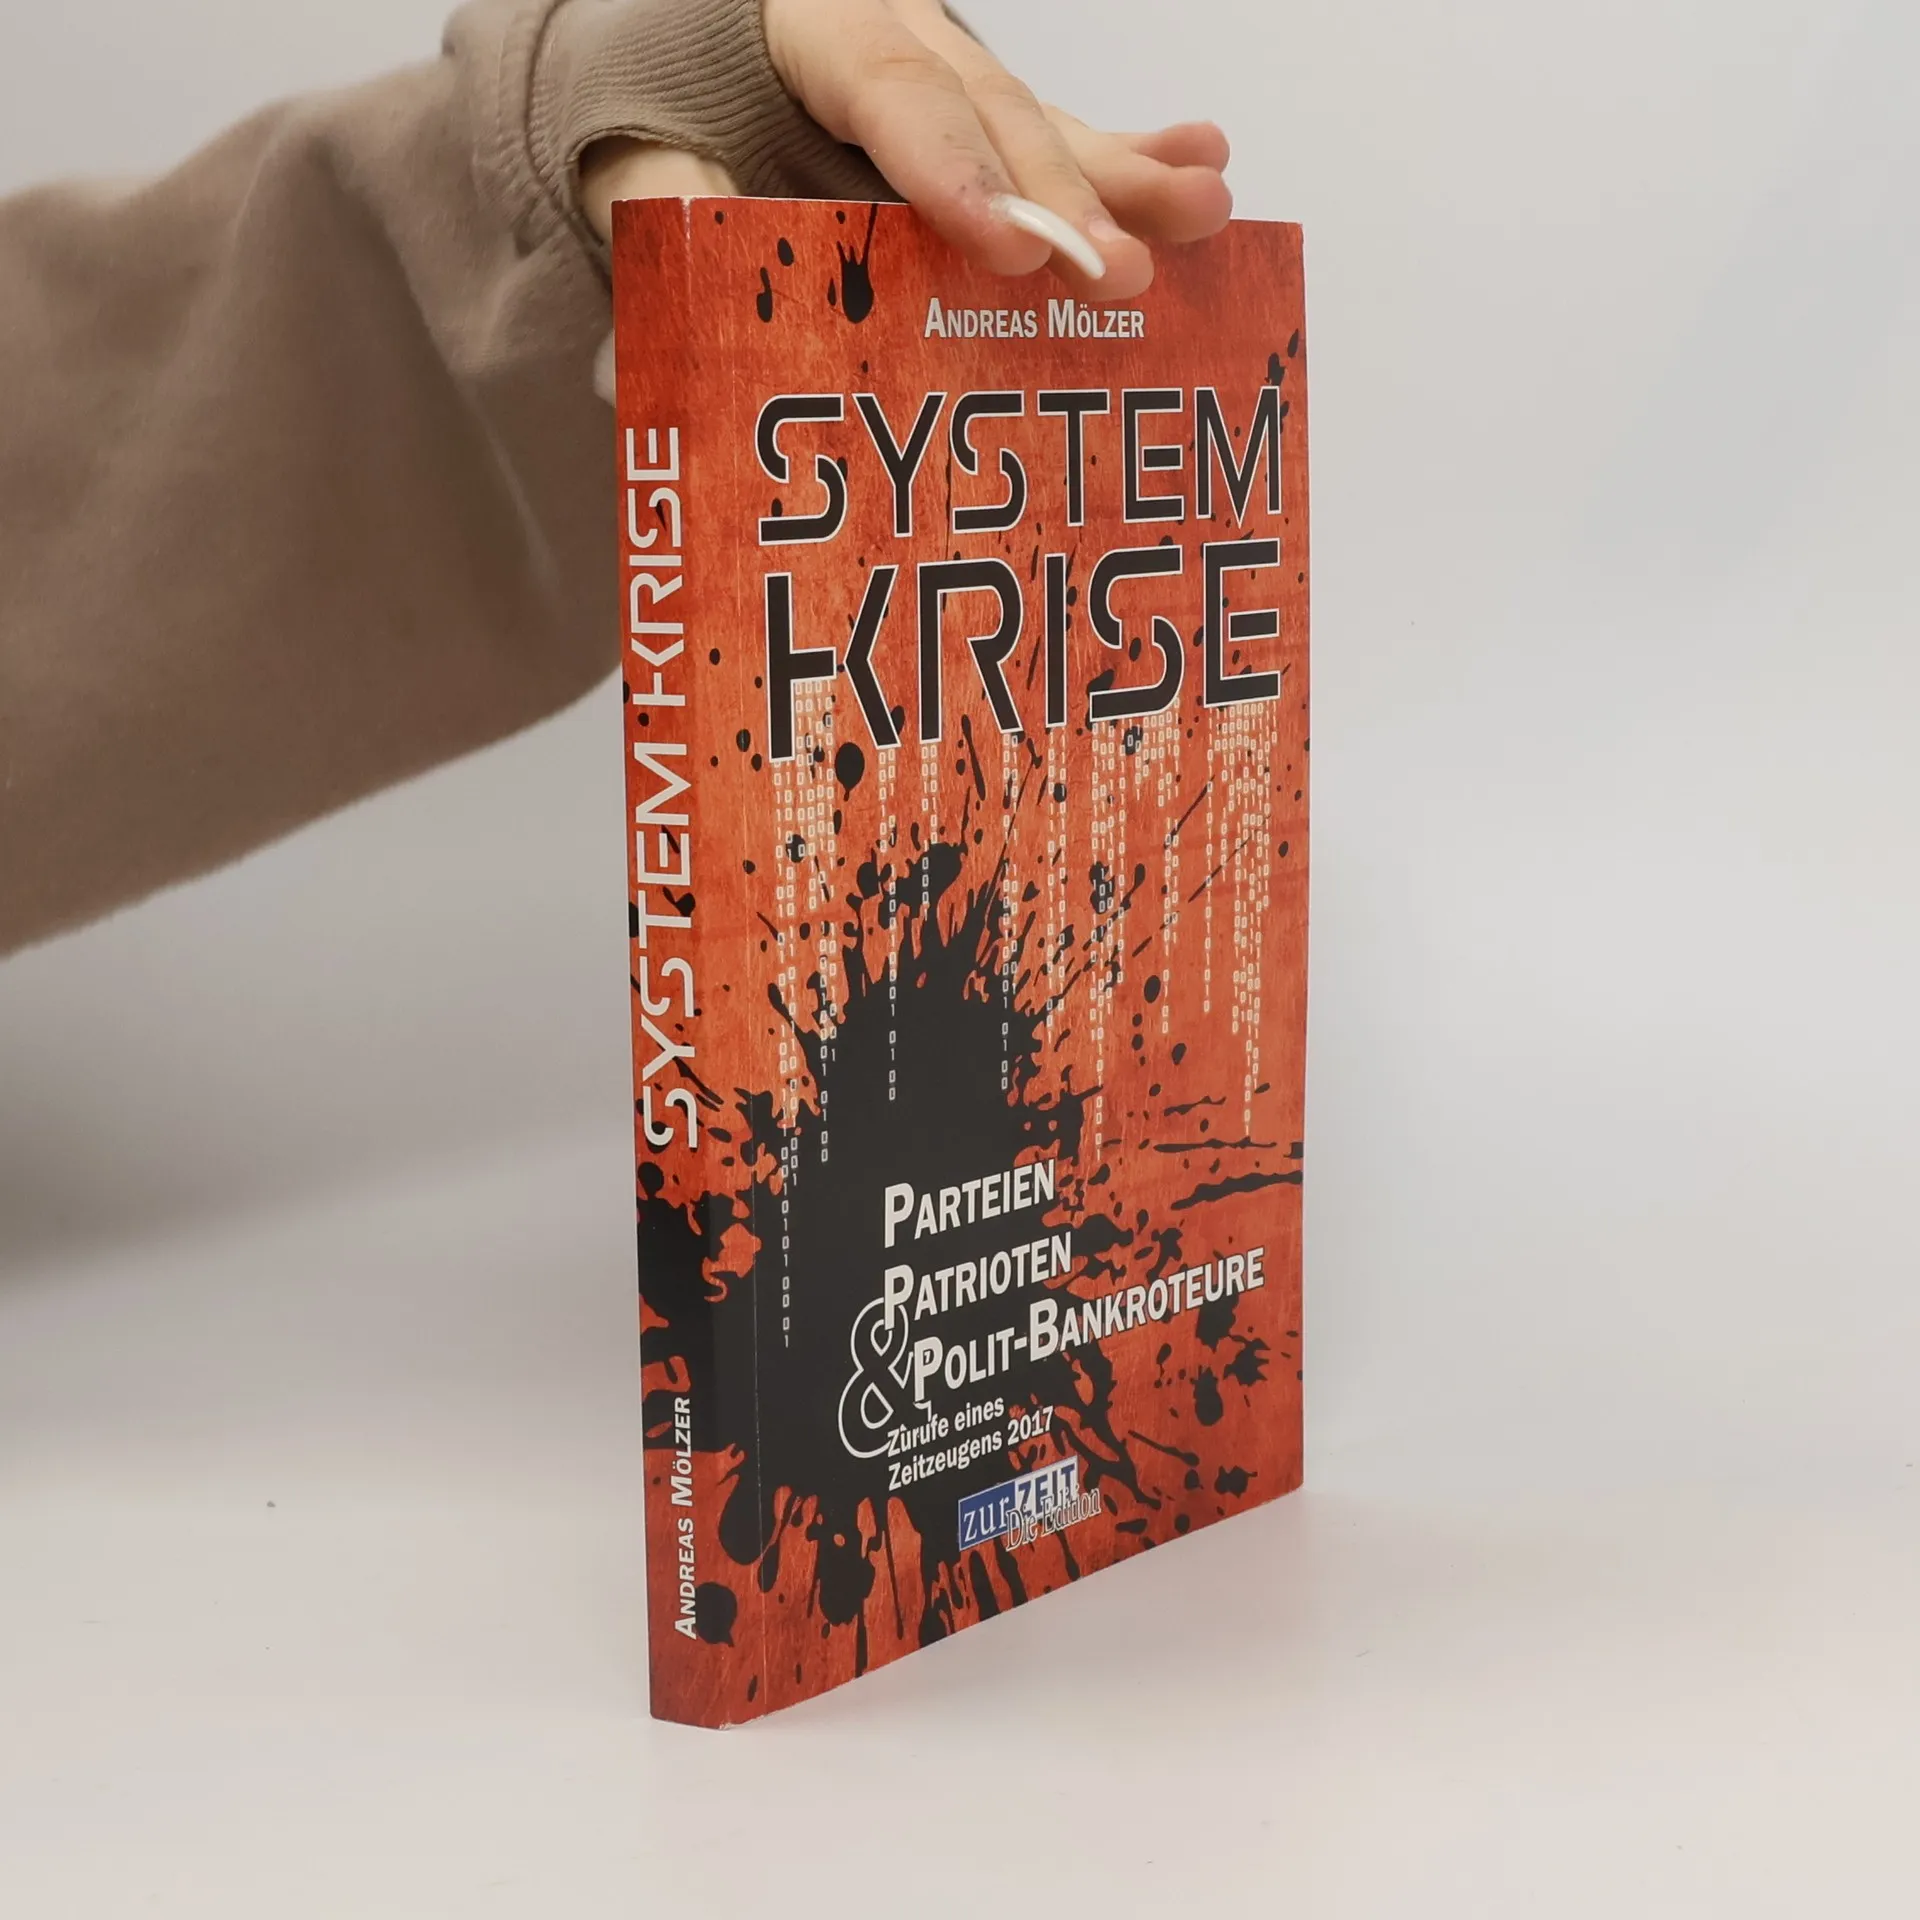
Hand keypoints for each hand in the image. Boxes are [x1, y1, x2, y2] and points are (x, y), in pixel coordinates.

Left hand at [581, 0, 1231, 302]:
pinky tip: (1202, 164)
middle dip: (1062, 198)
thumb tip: (687, 283)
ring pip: (1042, 121)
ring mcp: (951, 71)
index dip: (958, 173)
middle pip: (990, 113)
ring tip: (1203, 210)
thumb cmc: (661, 107)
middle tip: (1118, 274)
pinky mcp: (979, 114)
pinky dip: (1130, 157)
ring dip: (1125, 176)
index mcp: (812, 26)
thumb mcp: (638, 148)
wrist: (672, 61)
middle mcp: (899, 35)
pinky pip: (1060, 134)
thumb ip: (673, 203)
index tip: (1011, 248)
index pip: (894, 93)